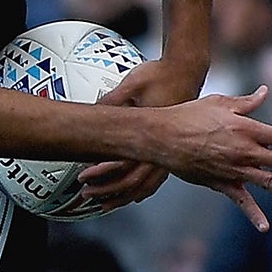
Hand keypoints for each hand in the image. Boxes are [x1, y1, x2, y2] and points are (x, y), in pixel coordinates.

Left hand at [79, 55, 207, 208]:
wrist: (186, 69)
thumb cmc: (161, 75)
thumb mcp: (130, 85)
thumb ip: (111, 101)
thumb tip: (91, 116)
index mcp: (152, 134)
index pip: (125, 164)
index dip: (103, 173)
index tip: (85, 177)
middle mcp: (163, 146)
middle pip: (136, 182)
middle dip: (111, 192)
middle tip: (89, 195)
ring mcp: (170, 149)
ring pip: (148, 183)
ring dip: (126, 194)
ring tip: (108, 202)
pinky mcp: (173, 146)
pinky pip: (157, 176)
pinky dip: (143, 187)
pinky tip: (135, 194)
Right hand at [148, 86, 271, 232]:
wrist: (162, 137)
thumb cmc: (189, 115)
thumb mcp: (220, 102)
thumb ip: (246, 102)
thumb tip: (264, 92)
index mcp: (247, 128)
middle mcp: (244, 150)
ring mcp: (234, 169)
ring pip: (269, 182)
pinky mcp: (221, 183)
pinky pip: (241, 201)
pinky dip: (253, 214)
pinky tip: (265, 227)